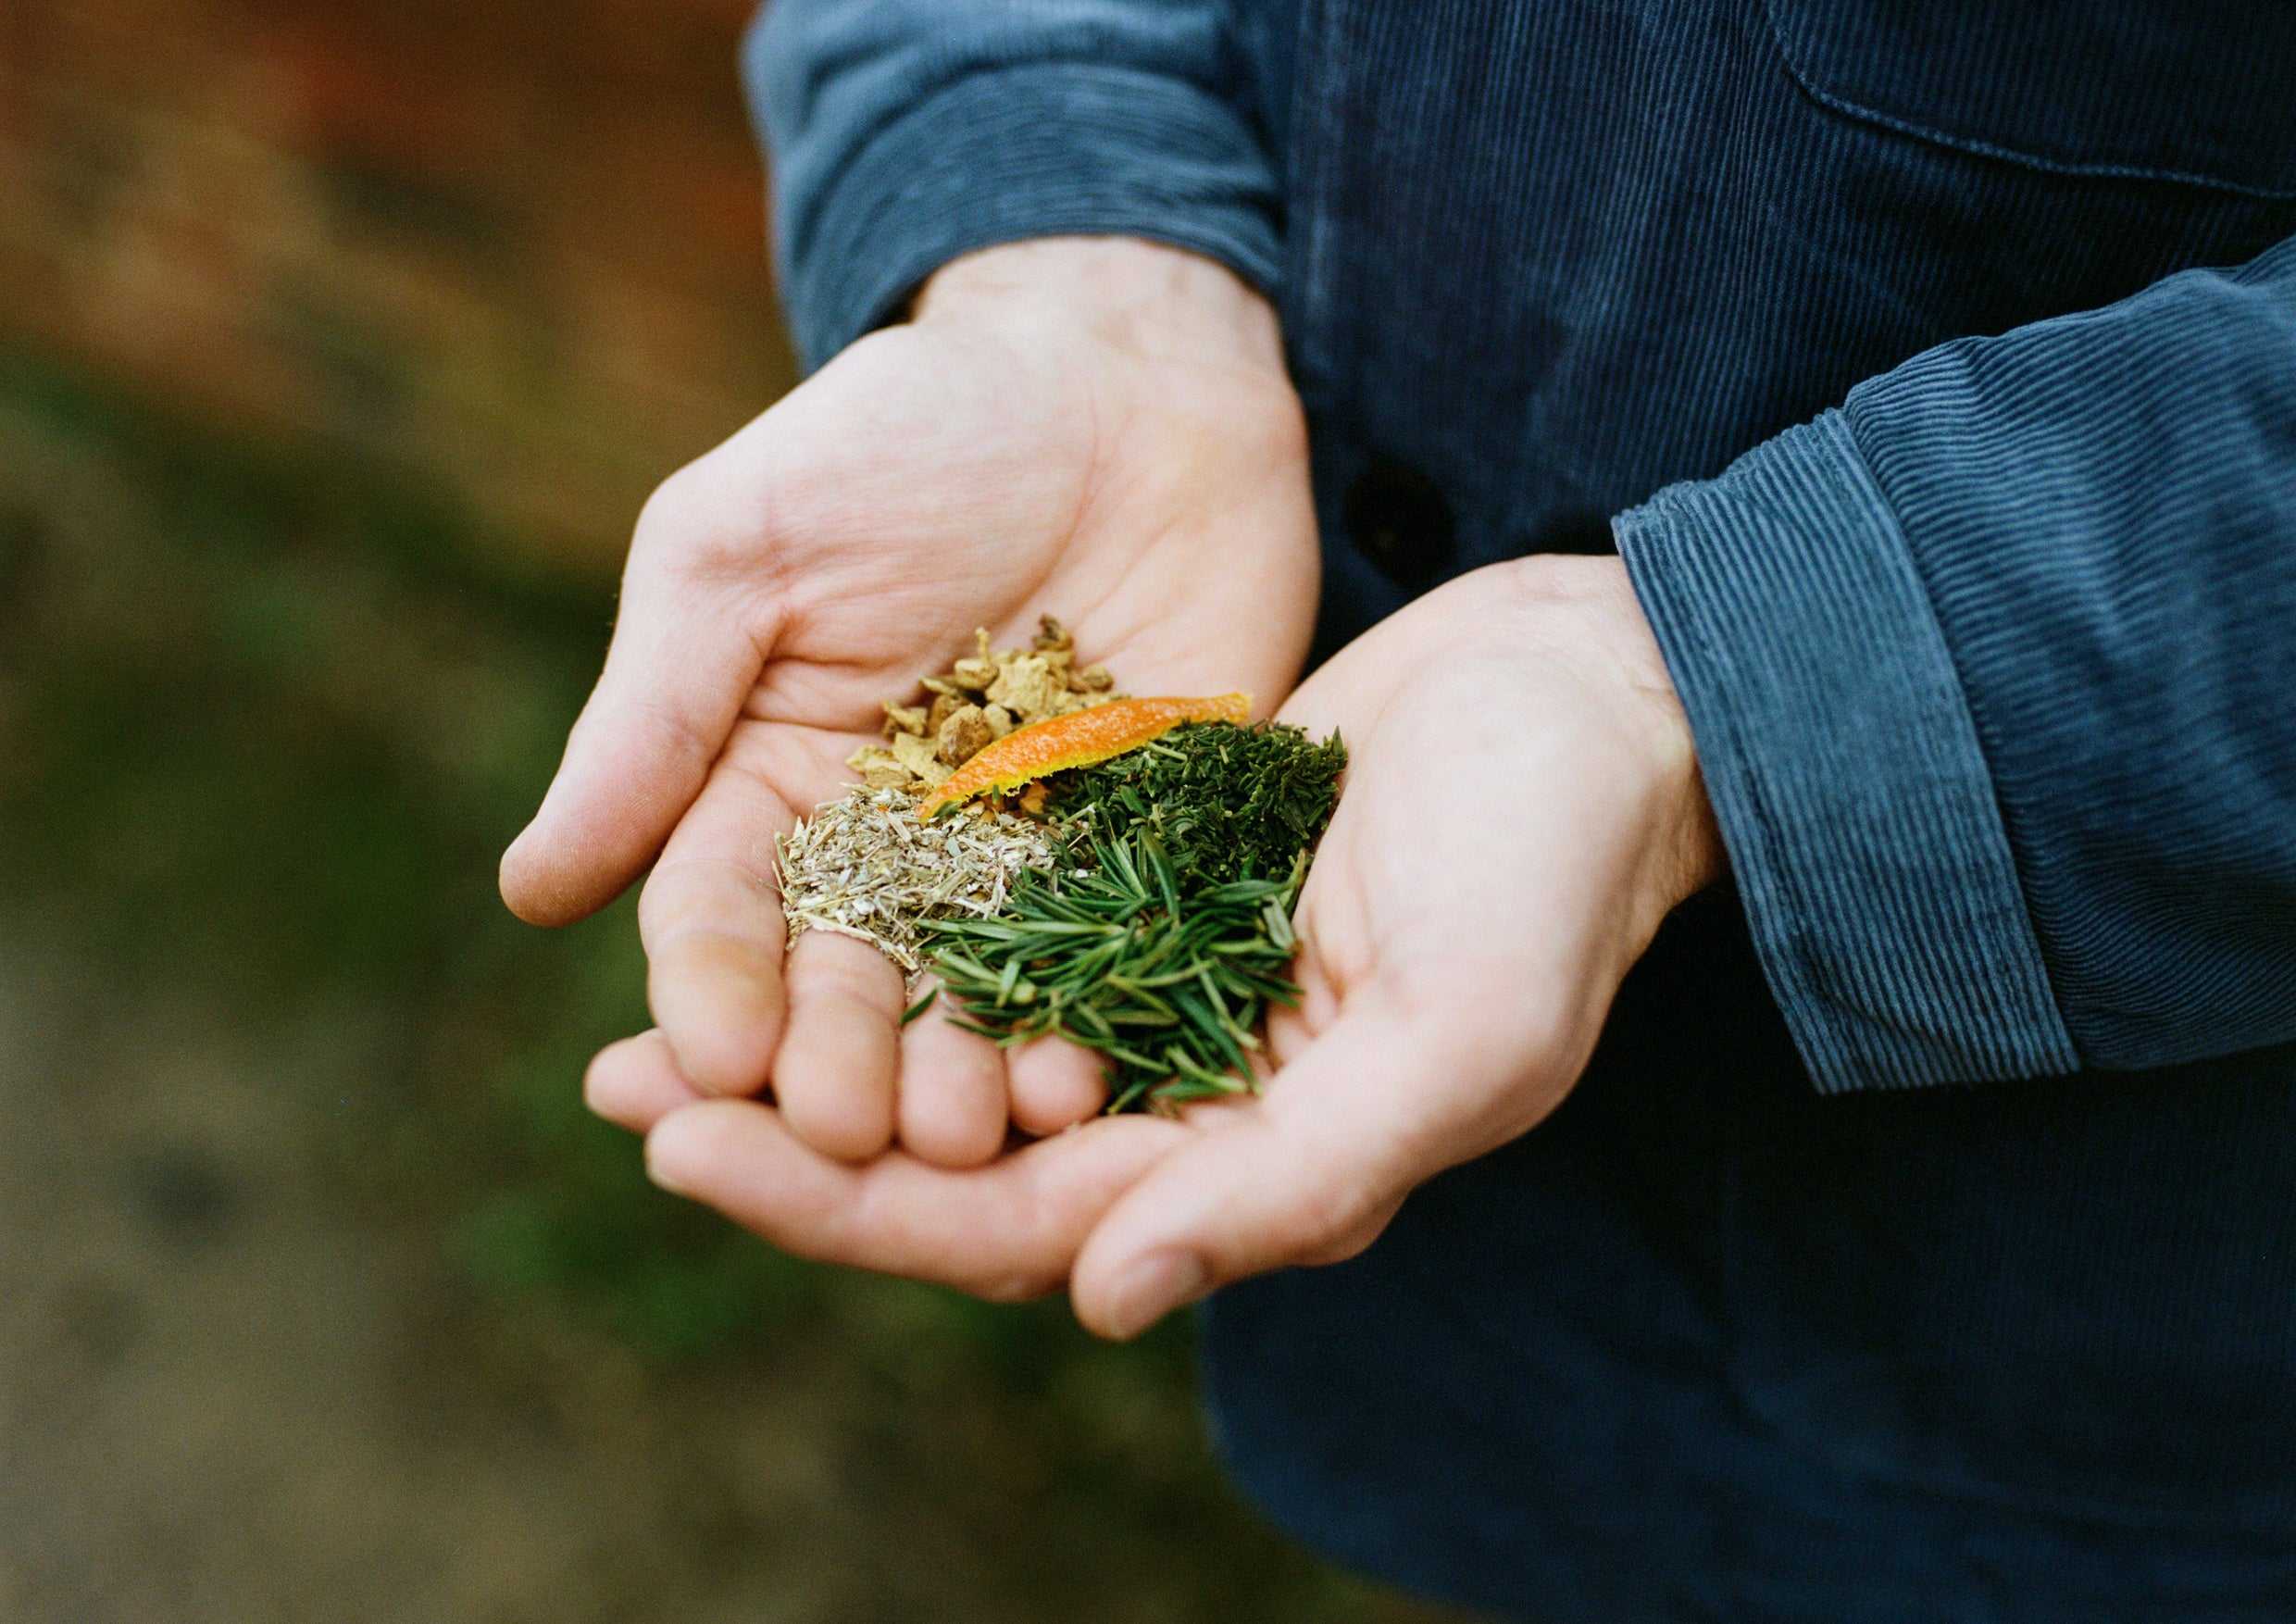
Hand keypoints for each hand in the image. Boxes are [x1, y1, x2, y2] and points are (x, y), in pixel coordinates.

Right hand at [502, 237, 1317, 1166]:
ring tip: (965, 1133)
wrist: (1121, 374)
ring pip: (977, 1003)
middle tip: (845, 1127)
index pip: (719, 918)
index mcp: (766, 788)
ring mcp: (1025, 865)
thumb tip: (531, 892)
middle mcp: (890, 854)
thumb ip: (655, 715)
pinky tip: (1090, 1072)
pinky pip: (1120, 960)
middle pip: (845, 989)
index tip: (713, 1059)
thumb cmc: (909, 435)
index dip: (711, 992)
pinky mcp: (1152, 856)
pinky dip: (1100, 1022)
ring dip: (961, 1076)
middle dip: (836, 1065)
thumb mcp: (746, 549)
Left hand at [597, 554, 1721, 1333]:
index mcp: (1253, 1169)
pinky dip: (883, 955)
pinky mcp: (1145, 901)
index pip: (1015, 1233)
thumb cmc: (1553, 861)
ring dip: (809, 1057)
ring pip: (950, 1069)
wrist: (1592, 692)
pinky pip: (986, 957)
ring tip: (642, 1030)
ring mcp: (1159, 1005)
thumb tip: (1101, 1298)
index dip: (848, 1207)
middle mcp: (1189, 1109)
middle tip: (615, 1092)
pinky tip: (781, 920)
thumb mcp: (1459, 1030)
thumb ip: (1299, 1178)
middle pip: (950, 1168)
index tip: (687, 1145)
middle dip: (788, 1148)